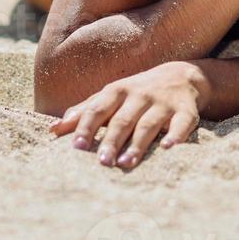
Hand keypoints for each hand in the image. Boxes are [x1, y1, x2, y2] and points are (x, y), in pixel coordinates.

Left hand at [49, 61, 208, 168]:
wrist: (183, 75)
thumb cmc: (137, 92)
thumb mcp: (111, 96)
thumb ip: (84, 112)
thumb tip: (52, 130)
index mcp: (118, 91)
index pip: (98, 108)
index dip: (87, 127)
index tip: (76, 147)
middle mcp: (140, 95)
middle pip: (122, 119)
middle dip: (112, 141)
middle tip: (102, 162)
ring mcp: (163, 103)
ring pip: (148, 124)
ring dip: (138, 144)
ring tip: (126, 163)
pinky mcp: (186, 111)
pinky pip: (182, 124)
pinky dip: (176, 136)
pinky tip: (169, 148)